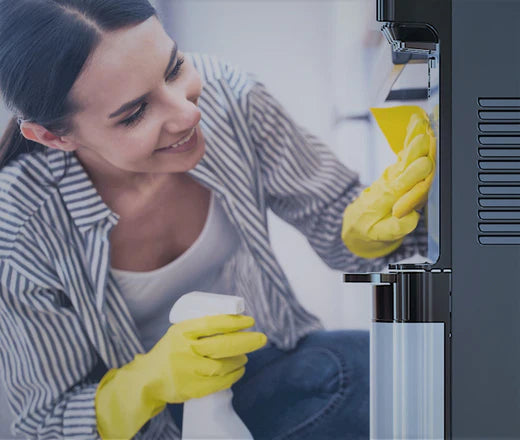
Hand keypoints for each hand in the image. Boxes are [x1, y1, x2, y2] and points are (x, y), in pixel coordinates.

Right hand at [95, 314, 266, 439]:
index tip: (250, 321)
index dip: (234, 322)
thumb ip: (201, 327)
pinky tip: (239, 370)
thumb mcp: (179, 332)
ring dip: (240, 359)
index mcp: (182, 331)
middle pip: (222, 345)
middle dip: (247, 341)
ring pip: (222, 365)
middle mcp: (185, 350)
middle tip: (262, 338)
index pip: (213, 323)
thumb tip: (236, 320)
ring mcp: (188, 371)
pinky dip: (233, 376)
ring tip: (245, 356)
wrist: (148, 379)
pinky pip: (219, 383)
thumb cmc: (170, 351)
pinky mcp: (191, 388)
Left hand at [341, 106, 435, 258]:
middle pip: (406, 167)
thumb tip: (412, 218)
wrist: (356, 223)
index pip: (403, 187)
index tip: (424, 165)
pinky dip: (411, 138)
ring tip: (420, 123)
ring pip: (406, 156)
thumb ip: (395, 228)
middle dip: (416, 153)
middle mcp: (391, 184)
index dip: (414, 178)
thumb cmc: (370, 229)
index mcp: (387, 199)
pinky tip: (417, 122)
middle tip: (425, 138)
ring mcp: (394, 176)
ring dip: (414, 140)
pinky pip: (405, 153)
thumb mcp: (378, 236)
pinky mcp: (397, 171)